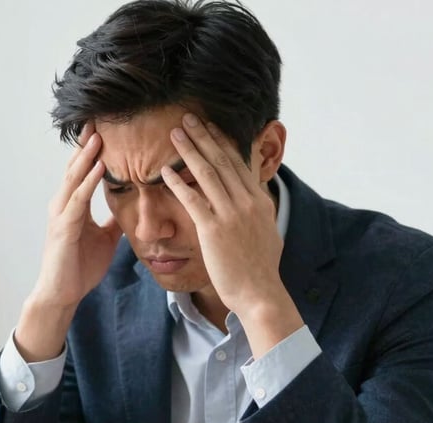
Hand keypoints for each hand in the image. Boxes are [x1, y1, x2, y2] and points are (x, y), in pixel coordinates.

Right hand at [17, 124, 121, 360]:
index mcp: (74, 206)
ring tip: (99, 136)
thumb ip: (113, 221)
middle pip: (76, 168)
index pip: (83, 172)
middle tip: (99, 119)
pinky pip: (78, 200)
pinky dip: (88, 182)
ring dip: (87, 157)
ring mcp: (61, 215)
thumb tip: (130, 209)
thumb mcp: (105, 239)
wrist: (62, 293)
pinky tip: (100, 168)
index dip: (93, 151)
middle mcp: (64, 205)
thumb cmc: (80, 267)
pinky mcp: (64, 229)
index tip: (105, 130)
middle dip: (87, 144)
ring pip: (74, 179)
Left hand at [161, 113, 302, 354]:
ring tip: (174, 134)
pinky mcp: (213, 230)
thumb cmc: (260, 268)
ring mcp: (231, 215)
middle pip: (222, 160)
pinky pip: (193, 199)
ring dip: (188, 150)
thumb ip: (260, 210)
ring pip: (207, 173)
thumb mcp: (268, 231)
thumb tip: (258, 197)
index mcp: (259, 200)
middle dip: (204, 136)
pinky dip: (177, 182)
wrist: (259, 293)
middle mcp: (247, 202)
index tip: (210, 126)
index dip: (222, 141)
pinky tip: (163, 171)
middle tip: (188, 118)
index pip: (239, 162)